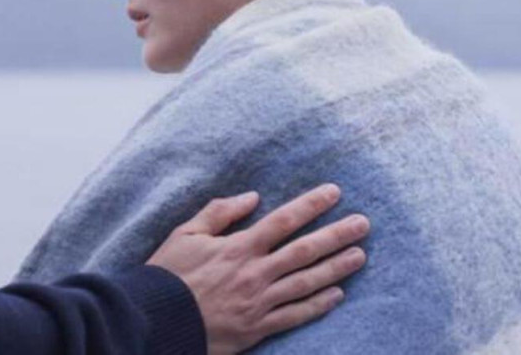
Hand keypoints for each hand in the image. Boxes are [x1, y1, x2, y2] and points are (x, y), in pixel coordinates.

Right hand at [146, 184, 368, 354]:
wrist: (157, 319)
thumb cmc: (168, 274)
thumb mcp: (185, 233)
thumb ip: (219, 212)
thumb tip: (252, 197)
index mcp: (239, 247)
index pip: (283, 220)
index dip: (311, 205)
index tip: (334, 192)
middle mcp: (256, 273)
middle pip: (305, 250)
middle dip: (337, 235)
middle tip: (364, 224)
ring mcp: (260, 302)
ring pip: (307, 282)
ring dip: (336, 268)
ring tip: (360, 255)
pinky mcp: (258, 327)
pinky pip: (295, 315)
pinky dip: (318, 305)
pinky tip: (337, 295)